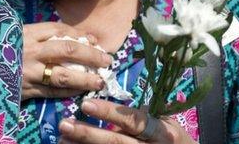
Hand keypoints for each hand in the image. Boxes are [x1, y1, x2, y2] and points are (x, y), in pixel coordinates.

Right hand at [22, 22, 112, 100]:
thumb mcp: (15, 34)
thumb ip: (38, 35)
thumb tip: (72, 38)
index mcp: (28, 34)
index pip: (59, 30)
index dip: (79, 35)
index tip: (94, 41)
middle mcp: (31, 52)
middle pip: (67, 51)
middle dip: (90, 55)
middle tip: (107, 61)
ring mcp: (29, 72)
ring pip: (63, 75)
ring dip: (84, 79)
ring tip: (100, 81)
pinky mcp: (26, 90)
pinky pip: (52, 91)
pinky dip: (69, 91)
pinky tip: (81, 91)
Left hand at [58, 99, 195, 143]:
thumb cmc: (175, 141)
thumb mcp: (167, 125)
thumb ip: (145, 114)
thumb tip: (116, 99)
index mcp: (162, 133)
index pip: (134, 121)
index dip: (110, 112)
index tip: (86, 103)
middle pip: (117, 142)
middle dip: (88, 134)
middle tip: (64, 124)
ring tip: (62, 139)